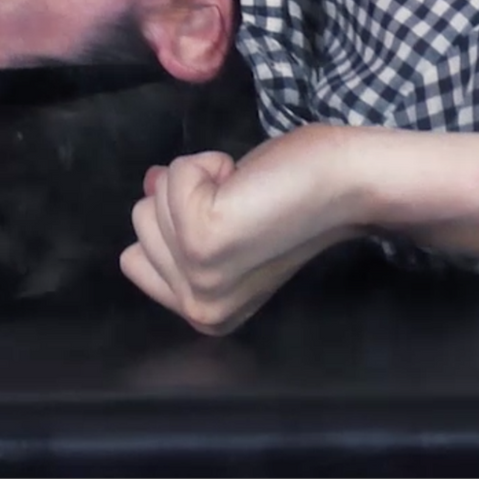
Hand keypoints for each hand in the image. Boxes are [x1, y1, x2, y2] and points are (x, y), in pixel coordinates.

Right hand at [120, 124, 369, 335]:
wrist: (344, 183)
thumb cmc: (292, 198)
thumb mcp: (220, 225)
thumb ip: (179, 225)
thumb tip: (149, 185)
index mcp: (203, 314)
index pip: (134, 259)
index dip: (176, 220)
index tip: (229, 219)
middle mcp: (198, 309)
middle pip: (138, 225)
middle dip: (184, 198)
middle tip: (242, 205)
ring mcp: (201, 279)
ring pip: (149, 201)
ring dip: (195, 180)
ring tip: (246, 194)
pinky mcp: (204, 241)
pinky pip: (172, 178)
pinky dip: (205, 164)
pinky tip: (243, 181)